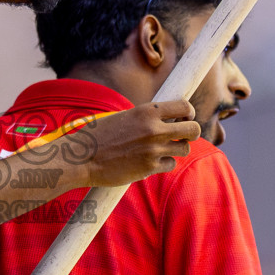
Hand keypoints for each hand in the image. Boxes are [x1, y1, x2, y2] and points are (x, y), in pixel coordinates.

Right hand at [65, 99, 200, 187]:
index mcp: (147, 111)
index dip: (188, 113)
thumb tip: (165, 120)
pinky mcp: (149, 168)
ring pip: (184, 148)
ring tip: (163, 149)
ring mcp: (154, 150)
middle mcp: (154, 129)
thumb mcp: (123, 117)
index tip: (184, 118)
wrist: (81, 158)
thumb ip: (145, 118)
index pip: (184, 106)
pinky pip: (171, 164)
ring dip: (177, 149)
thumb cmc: (98, 136)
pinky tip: (151, 161)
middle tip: (181, 135)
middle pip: (193, 129)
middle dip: (191, 132)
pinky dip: (164, 164)